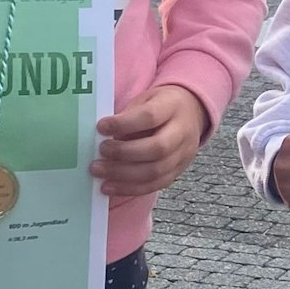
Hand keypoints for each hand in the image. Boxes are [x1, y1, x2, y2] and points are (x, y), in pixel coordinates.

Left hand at [91, 84, 207, 196]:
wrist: (190, 113)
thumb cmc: (159, 106)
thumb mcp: (145, 100)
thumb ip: (128, 116)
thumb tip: (101, 136)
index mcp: (172, 107)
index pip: (150, 116)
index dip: (124, 124)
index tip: (101, 127)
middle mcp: (182, 132)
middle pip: (157, 148)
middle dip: (124, 153)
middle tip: (100, 152)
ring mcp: (183, 155)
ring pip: (155, 171)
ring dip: (123, 175)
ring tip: (99, 171)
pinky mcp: (177, 172)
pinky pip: (155, 185)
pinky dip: (130, 188)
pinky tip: (110, 186)